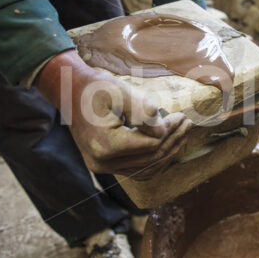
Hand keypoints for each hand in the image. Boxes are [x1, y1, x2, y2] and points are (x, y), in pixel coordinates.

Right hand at [35, 50, 191, 178]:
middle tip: (188, 123)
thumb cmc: (95, 88)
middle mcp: (103, 162)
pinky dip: (156, 160)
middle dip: (173, 140)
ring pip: (146, 168)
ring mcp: (103, 166)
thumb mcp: (119, 91)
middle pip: (150, 158)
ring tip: (183, 134)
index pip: (150, 145)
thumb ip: (141, 110)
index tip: (182, 116)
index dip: (170, 131)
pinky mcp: (106, 165)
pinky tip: (169, 146)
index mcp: (105, 144)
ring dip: (168, 153)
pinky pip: (138, 169)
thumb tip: (162, 131)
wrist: (71, 92)